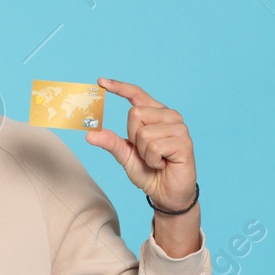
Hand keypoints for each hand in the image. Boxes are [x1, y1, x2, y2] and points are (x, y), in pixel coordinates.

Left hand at [83, 78, 196, 212]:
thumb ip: (111, 142)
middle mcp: (170, 116)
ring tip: (156, 160)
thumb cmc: (149, 172)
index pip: (137, 95)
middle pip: (135, 113)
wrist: (166, 193)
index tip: (100, 81)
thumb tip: (90, 134)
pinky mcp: (184, 142)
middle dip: (133, 137)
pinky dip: (152, 160)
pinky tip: (163, 164)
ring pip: (143, 132)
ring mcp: (179, 128)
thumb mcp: (126, 155)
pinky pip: (154, 147)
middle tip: (145, 153)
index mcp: (156, 114)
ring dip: (143, 152)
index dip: (120, 87)